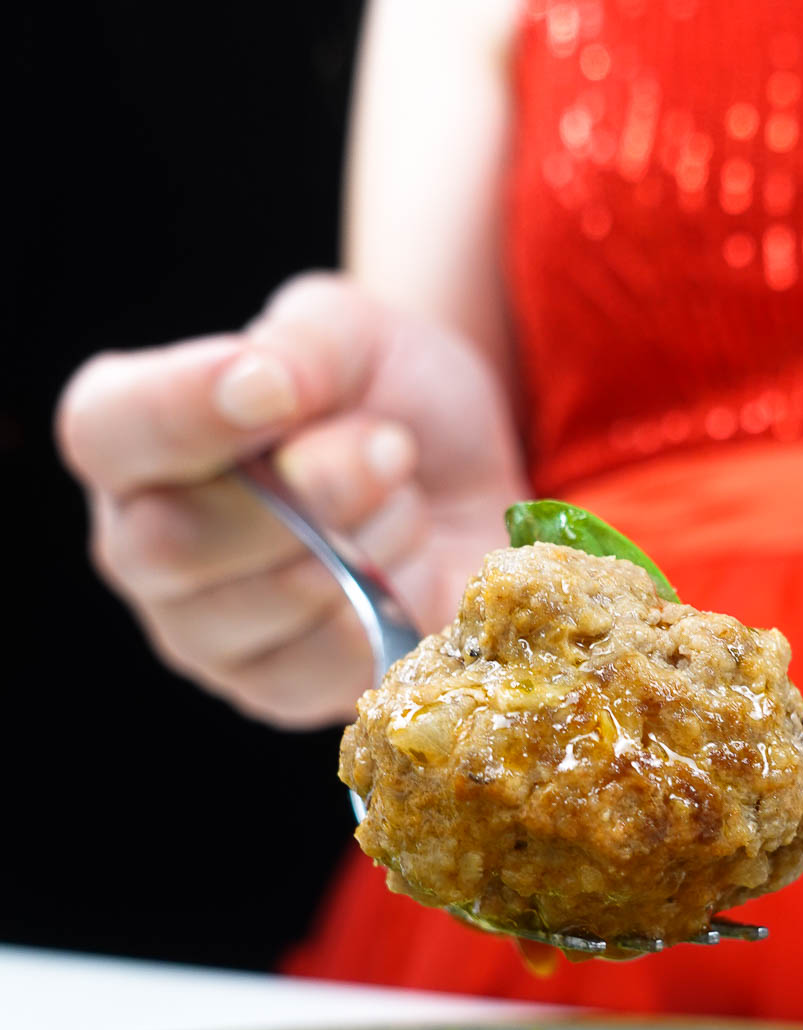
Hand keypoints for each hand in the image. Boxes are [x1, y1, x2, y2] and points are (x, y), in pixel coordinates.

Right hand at [56, 273, 523, 726]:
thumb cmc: (382, 401)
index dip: (185, 410)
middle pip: (178, 542)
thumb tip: (265, 386)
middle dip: (310, 488)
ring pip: (274, 602)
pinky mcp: (279, 694)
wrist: (464, 487)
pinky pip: (336, 660)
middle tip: (389, 445)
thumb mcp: (350, 333)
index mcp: (129, 442)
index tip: (276, 389)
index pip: (108, 433)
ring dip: (369, 540)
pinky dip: (394, 602)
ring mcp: (205, 634)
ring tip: (402, 501)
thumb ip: (303, 344)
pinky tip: (404, 566)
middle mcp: (142, 547)